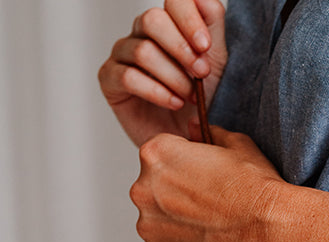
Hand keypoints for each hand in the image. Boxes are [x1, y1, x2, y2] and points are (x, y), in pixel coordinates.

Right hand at [98, 0, 226, 146]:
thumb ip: (212, 25)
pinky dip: (157, 93)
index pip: (172, 0)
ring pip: (143, 51)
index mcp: (167, 23)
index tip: (204, 46)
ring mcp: (121, 54)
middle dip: (182, 50)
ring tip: (190, 97)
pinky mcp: (110, 80)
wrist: (187, 137)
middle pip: (152, 20)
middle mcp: (140, 33)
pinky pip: (128, 77)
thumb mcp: (215, 60)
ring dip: (174, 77)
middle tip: (201, 74)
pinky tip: (174, 104)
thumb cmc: (199, 99)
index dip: (189, 19)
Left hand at [130, 126, 286, 241]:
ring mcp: (148, 226)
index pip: (159, 156)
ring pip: (157, 221)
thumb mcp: (237, 146)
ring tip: (210, 226)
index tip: (204, 178)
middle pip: (153, 189)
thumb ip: (209, 134)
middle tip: (209, 205)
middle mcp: (142, 188)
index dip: (185, 166)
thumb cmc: (256, 190)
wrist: (269, 232)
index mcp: (155, 154)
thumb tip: (194, 128)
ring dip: (177, 223)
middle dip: (176, 195)